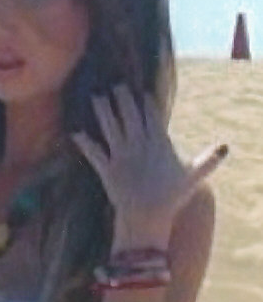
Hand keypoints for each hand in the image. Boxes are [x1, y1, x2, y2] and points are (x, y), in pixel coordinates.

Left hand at [71, 83, 227, 241]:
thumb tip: (225, 147)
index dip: (146, 102)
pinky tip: (76, 133)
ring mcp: (121, 157)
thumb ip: (208, 159)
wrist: (148, 217)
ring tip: (97, 97)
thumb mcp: (193, 176)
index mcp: (158, 143)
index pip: (152, 116)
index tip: (141, 90)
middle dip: (123, 98)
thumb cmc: (172, 197)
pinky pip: (94, 153)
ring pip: (110, 128)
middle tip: (117, 84)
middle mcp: (138, 145)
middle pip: (129, 115)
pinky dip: (84, 143)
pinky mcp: (107, 170)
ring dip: (103, 112)